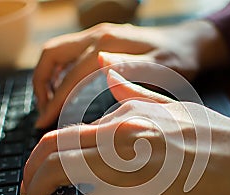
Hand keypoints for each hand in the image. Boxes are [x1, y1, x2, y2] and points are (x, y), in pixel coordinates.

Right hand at [32, 21, 227, 127]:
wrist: (188, 43)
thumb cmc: (178, 59)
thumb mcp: (161, 67)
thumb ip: (131, 67)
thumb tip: (99, 64)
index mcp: (109, 43)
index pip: (70, 74)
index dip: (55, 101)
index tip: (44, 123)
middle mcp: (98, 35)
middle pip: (52, 55)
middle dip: (41, 84)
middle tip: (44, 112)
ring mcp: (98, 36)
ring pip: (58, 53)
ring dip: (47, 77)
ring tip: (51, 104)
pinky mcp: (101, 42)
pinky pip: (69, 56)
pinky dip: (60, 73)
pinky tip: (65, 92)